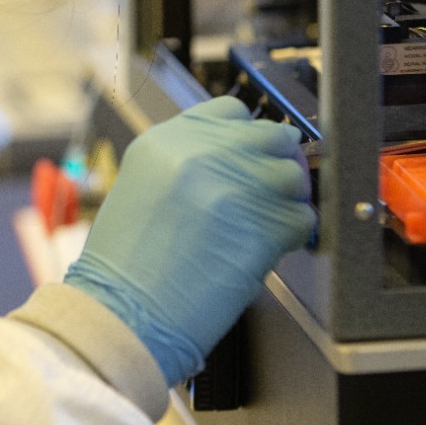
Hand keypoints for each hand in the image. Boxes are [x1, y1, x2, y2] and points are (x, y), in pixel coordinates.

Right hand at [64, 96, 314, 386]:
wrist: (124, 312)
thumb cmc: (126, 266)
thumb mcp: (143, 189)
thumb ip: (190, 162)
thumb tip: (243, 158)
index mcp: (166, 140)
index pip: (231, 112)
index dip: (246, 138)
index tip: (249, 158)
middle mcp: (202, 152)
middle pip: (272, 136)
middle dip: (274, 165)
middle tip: (266, 196)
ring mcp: (236, 184)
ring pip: (294, 176)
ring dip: (286, 202)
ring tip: (261, 228)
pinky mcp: (264, 223)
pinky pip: (302, 218)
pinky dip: (292, 236)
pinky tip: (264, 251)